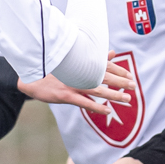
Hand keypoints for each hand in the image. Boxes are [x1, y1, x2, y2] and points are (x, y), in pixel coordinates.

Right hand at [17, 59, 133, 116]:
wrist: (30, 76)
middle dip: (120, 81)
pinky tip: (107, 110)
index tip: (129, 75)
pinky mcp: (64, 95)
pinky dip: (96, 106)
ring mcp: (71, 83)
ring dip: (113, 94)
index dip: (118, 70)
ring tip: (127, 99)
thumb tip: (112, 53)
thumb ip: (94, 57)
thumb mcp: (72, 61)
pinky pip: (84, 102)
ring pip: (96, 89)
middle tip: (134, 86)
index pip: (103, 65)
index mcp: (79, 62)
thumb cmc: (53, 69)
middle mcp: (77, 71)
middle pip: (103, 76)